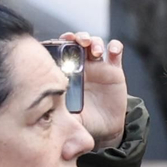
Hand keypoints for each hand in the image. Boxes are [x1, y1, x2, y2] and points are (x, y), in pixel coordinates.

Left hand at [61, 33, 128, 148]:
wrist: (105, 128)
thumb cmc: (84, 119)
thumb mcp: (70, 116)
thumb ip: (61, 113)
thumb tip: (50, 112)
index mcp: (69, 72)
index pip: (63, 50)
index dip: (61, 42)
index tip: (60, 42)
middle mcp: (83, 66)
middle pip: (79, 42)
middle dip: (79, 37)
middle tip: (79, 42)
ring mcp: (99, 66)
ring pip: (96, 43)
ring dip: (95, 42)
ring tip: (95, 50)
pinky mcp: (115, 71)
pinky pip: (116, 52)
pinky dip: (114, 47)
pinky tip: (112, 50)